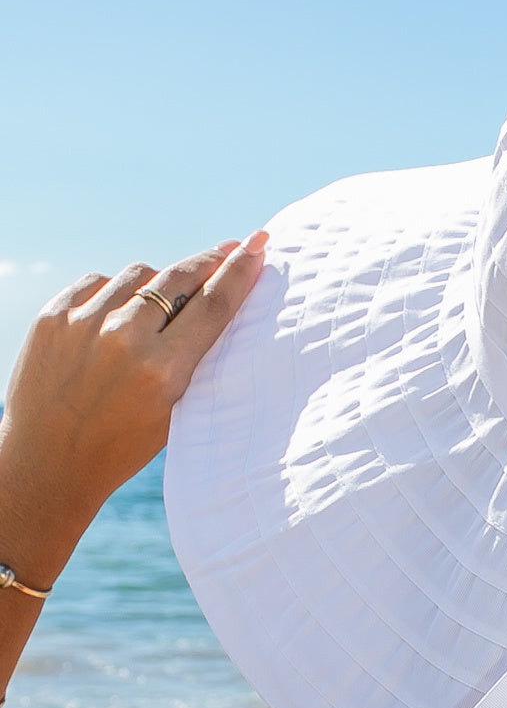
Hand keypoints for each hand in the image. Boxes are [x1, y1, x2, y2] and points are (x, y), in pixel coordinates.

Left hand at [0, 233, 267, 575]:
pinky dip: (115, 293)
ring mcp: (83, 323)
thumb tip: (213, 298)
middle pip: (179, 278)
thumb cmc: (122, 443)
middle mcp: (124, 341)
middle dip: (209, 261)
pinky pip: (98, 283)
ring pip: (139, 275)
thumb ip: (193, 358)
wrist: (48, 462)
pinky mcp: (53, 316)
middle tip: (230, 248)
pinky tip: (117, 316)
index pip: (213, 306)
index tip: (257, 245)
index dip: (239, 272)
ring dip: (157, 285)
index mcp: (163, 372)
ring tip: (159, 309)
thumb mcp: (174, 409)